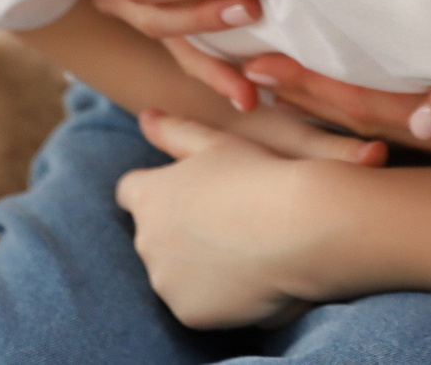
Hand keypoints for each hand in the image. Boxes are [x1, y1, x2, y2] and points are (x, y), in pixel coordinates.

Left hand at [116, 110, 339, 328]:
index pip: (130, 193)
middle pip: (154, 237)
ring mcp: (166, 281)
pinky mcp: (189, 313)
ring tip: (243, 249)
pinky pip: (197, 304)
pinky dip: (216, 297)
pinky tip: (247, 277)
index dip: (158, 192)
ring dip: (196, 265)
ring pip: (175, 273)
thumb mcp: (216, 143)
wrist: (300, 226)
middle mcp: (147, 241)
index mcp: (148, 196)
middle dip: (178, 232)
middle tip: (227, 221)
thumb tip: (145, 116)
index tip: (190, 195)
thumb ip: (174, 132)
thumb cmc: (260, 175)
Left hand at [236, 52, 430, 169]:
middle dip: (305, 103)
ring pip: (381, 124)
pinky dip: (361, 104)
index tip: (267, 69)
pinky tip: (329, 93)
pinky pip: (405, 117)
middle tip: (246, 78)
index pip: (378, 112)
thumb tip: (429, 117)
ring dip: (325, 106)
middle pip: (366, 125)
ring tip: (269, 87)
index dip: (320, 90)